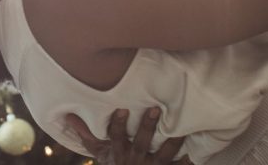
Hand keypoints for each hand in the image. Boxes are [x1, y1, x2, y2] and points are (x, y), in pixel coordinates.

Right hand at [64, 107, 190, 164]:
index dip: (119, 124)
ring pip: (165, 153)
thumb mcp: (98, 153)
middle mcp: (135, 160)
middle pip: (142, 142)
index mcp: (119, 152)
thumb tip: (68, 116)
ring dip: (174, 140)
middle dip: (148, 127)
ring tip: (183, 126)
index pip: (116, 137)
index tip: (123, 109)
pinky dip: (190, 159)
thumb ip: (86, 134)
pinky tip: (199, 147)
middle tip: (155, 109)